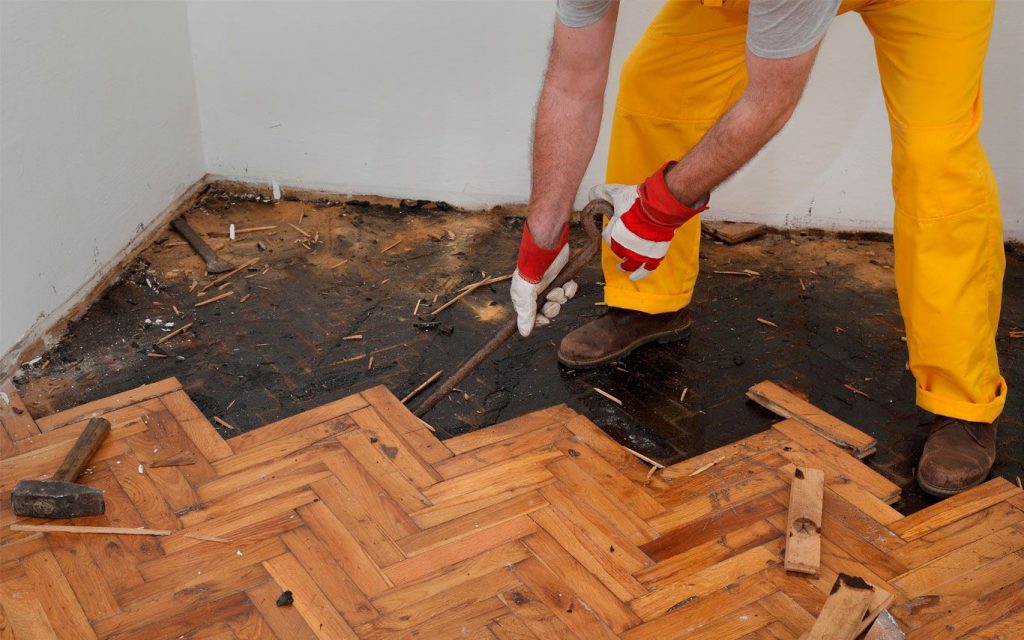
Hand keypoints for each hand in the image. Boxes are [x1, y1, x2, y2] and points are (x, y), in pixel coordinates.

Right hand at [510, 221, 569, 336]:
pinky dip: (570, 289)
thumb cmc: (531, 270)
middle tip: (553, 302)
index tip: (545, 320)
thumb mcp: (524, 296)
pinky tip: (568, 284)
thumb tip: (524, 333)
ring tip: (558, 289)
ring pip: (560, 301)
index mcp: (524, 297)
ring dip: (561, 297)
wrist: (546, 249)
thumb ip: (526, 315)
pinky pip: (569, 290)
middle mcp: (537, 292)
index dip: (539, 320)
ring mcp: (550, 284)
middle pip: (548, 310)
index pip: (531, 316)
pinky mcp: (561, 277)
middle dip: (552, 308)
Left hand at [590, 162, 707, 280]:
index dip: (611, 231)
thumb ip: (603, 194)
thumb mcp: (617, 194)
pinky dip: (640, 274)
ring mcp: (639, 253)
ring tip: (622, 267)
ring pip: (630, 263)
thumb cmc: (638, 201)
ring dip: (625, 266)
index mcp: (613, 234)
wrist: (659, 207)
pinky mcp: (653, 255)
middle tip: (622, 240)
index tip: (615, 226)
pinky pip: (646, 269)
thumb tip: (592, 194)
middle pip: (618, 250)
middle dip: (619, 245)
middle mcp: (624, 247)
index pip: (607, 237)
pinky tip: (635, 277)